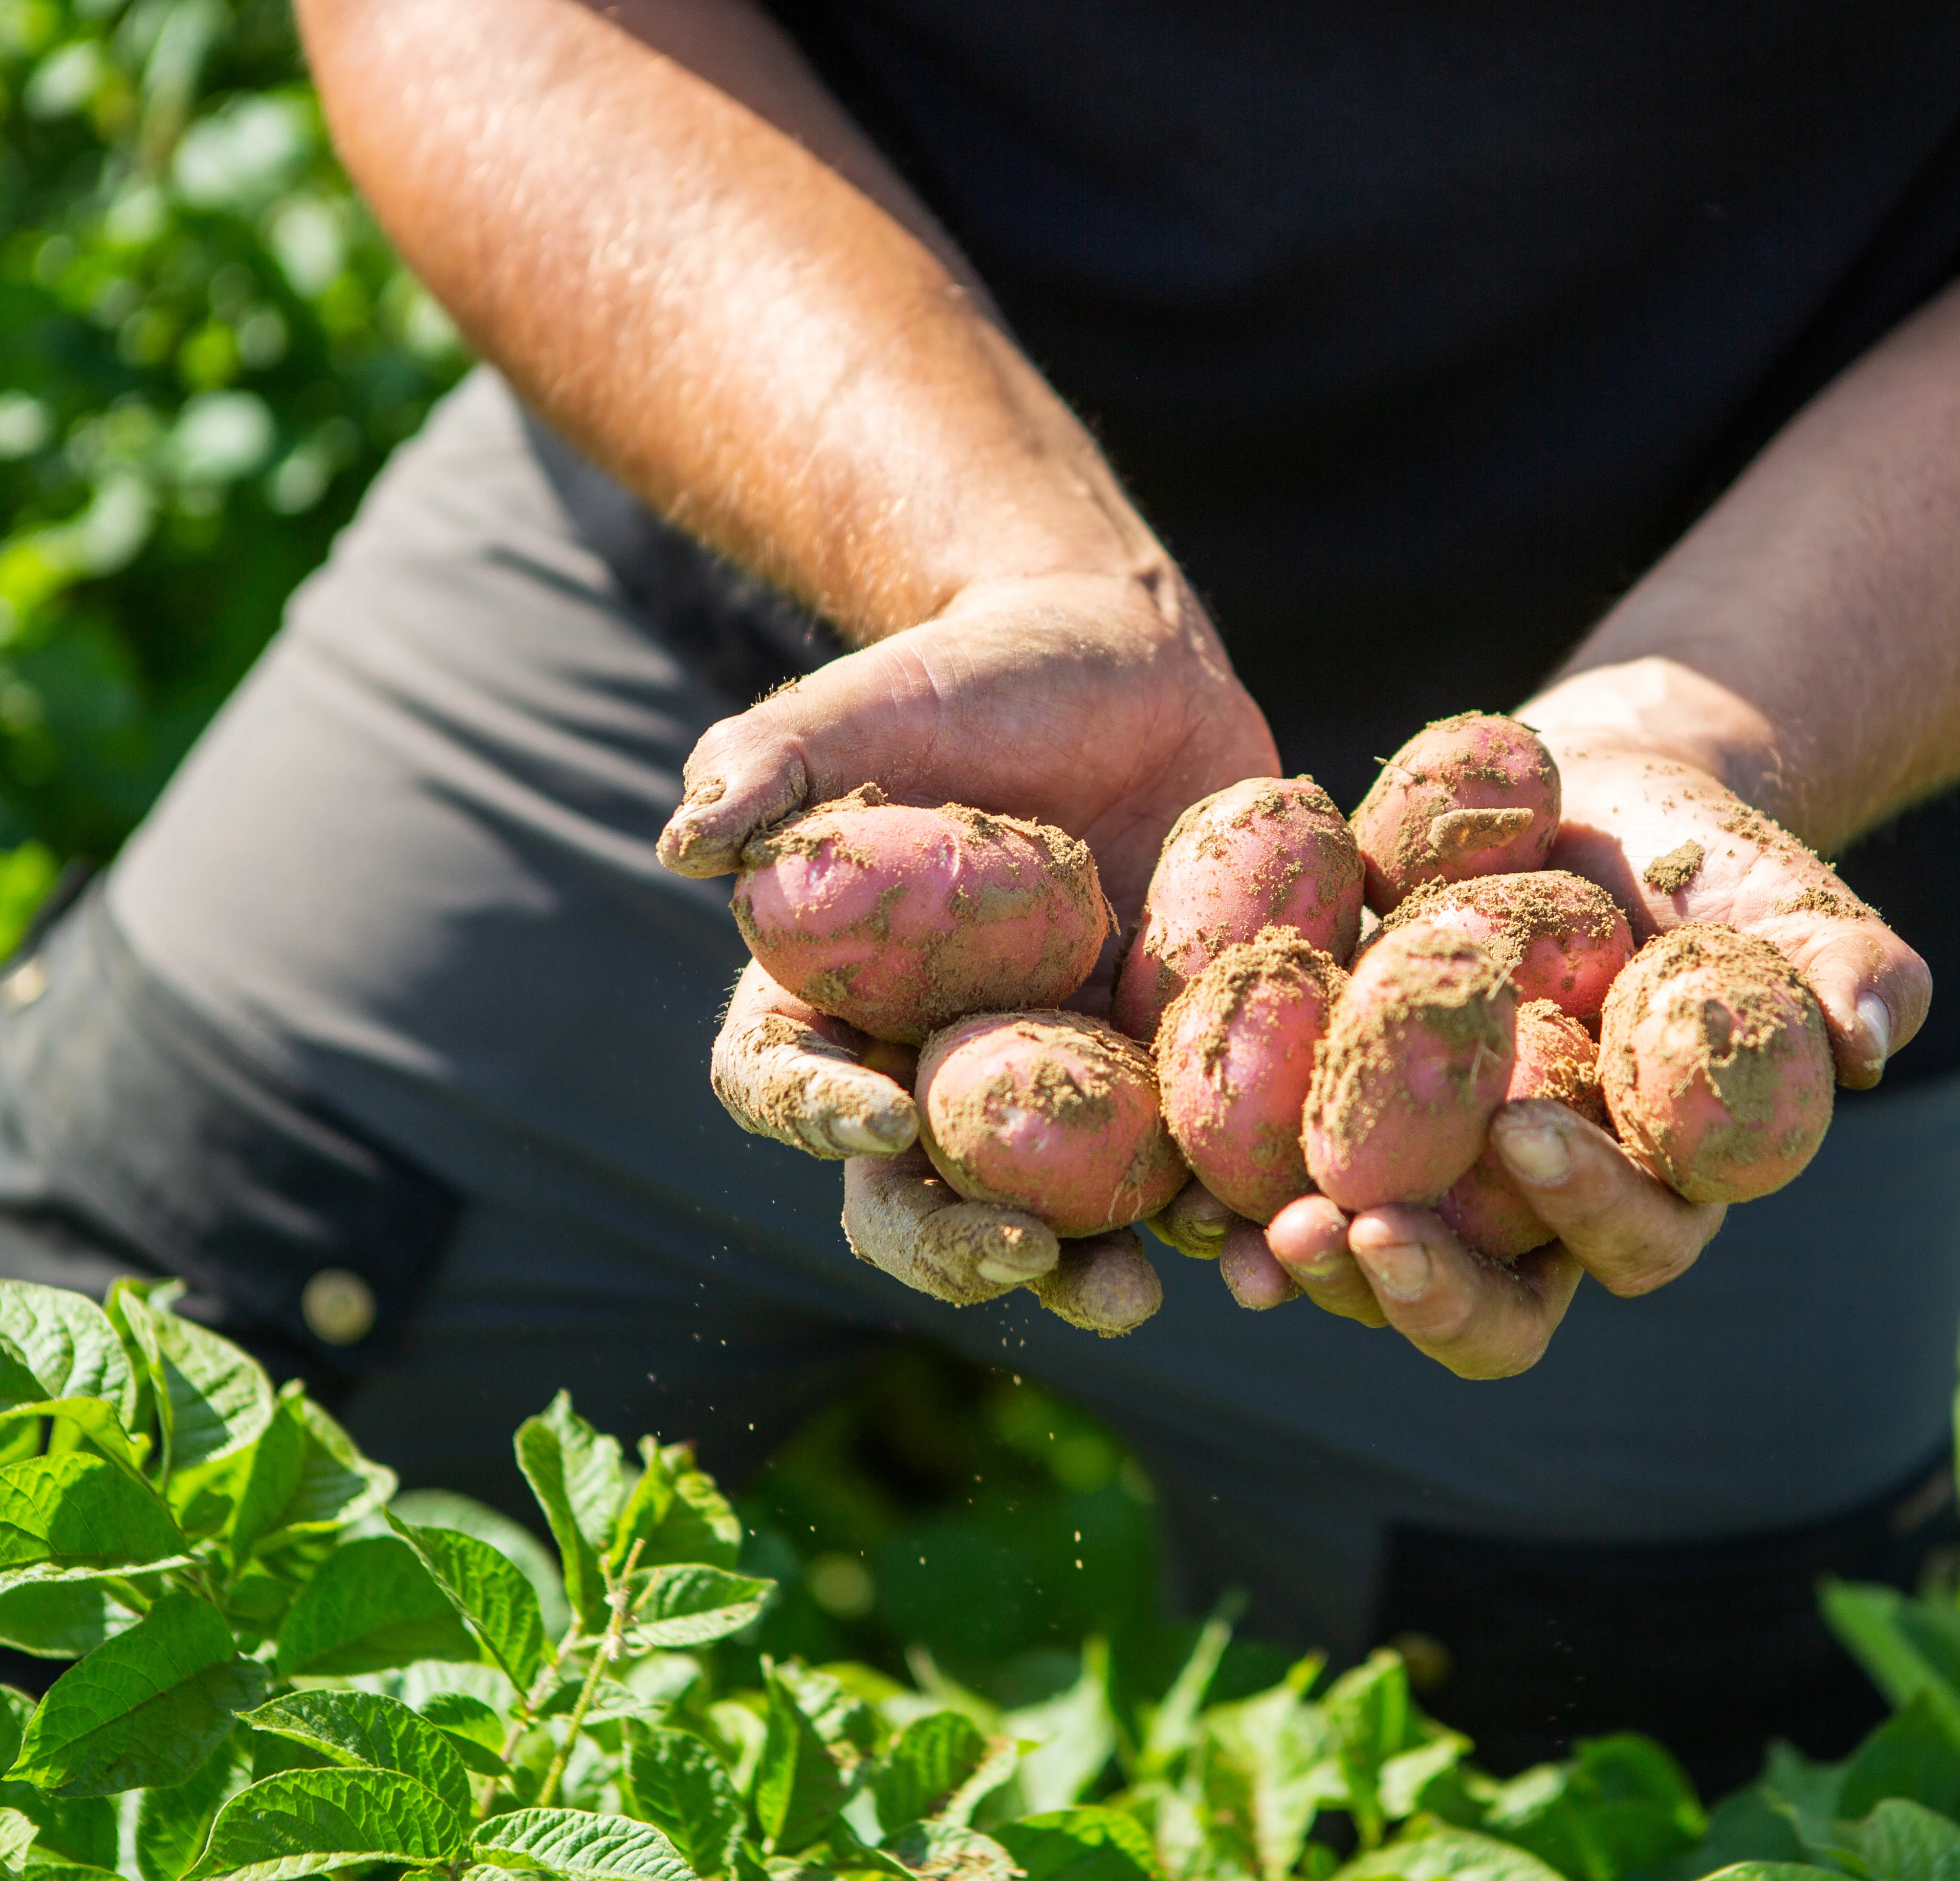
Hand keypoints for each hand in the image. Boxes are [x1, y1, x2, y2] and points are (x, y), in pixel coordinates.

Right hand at [678, 568, 1275, 1332]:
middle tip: (1024, 1257)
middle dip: (965, 1246)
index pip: (784, 1084)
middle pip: (919, 1197)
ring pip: (1060, 1218)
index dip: (816, 1116)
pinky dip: (1228, 1213)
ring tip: (1145, 1291)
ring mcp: (1059, 1089)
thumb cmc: (966, 680)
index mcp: (829, 998)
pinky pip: (1190, 1171)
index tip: (882, 1115)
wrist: (1122, 669)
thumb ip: (768, 759)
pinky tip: (1272, 1228)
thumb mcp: (866, 703)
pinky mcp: (1168, 1080)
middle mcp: (935, 1070)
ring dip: (1098, 1272)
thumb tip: (687, 839)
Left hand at [1241, 687, 1930, 1378]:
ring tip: (1260, 1235)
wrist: (1586, 807)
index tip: (1527, 1140)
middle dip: (1422, 1284)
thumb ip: (1845, 967)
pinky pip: (1279, 1190)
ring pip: (1372, 1268)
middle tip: (1355, 1236)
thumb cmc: (1709, 866)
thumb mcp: (1785, 900)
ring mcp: (1431, 1187)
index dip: (1586, 1209)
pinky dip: (1233, 1198)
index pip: (1629, 1240)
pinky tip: (1190, 1196)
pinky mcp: (1337, 1131)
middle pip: (1484, 1301)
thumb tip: (1874, 1032)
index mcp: (1654, 1189)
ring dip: (1316, 1266)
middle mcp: (1534, 1220)